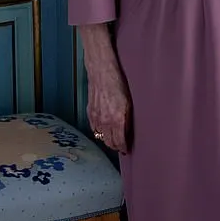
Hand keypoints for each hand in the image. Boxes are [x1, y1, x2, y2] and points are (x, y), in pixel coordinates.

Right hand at [79, 23, 132, 153]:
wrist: (102, 70)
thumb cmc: (118, 81)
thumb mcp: (129, 101)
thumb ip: (128, 118)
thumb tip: (128, 130)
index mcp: (117, 119)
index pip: (119, 141)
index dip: (124, 147)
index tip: (127, 150)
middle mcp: (105, 120)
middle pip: (109, 142)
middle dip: (116, 146)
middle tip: (122, 147)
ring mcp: (96, 117)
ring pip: (101, 136)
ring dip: (107, 140)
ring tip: (114, 140)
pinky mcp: (90, 112)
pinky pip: (94, 128)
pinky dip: (99, 132)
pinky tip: (103, 131)